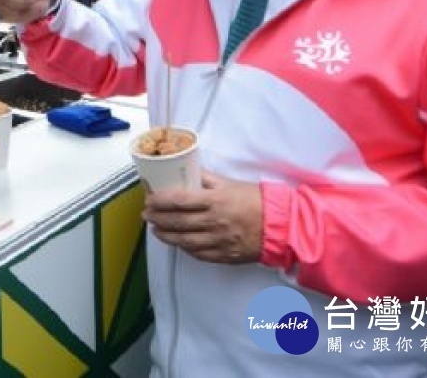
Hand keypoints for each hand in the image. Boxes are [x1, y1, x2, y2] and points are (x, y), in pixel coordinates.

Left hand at [142, 171, 262, 263]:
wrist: (279, 225)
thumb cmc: (256, 202)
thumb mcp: (229, 184)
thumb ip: (206, 179)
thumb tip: (187, 171)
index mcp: (215, 201)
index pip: (179, 200)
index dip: (160, 200)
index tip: (150, 198)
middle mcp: (214, 222)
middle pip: (177, 221)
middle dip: (157, 218)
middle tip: (147, 214)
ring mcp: (218, 240)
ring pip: (183, 240)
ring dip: (165, 235)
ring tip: (156, 229)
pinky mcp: (224, 255)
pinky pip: (198, 253)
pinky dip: (184, 248)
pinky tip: (177, 242)